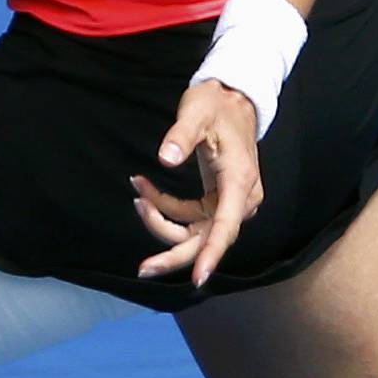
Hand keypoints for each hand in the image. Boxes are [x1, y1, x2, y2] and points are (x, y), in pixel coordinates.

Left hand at [129, 80, 263, 290]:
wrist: (233, 100)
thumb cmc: (215, 105)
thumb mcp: (196, 112)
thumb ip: (181, 135)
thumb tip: (165, 159)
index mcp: (239, 180)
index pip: (226, 226)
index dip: (212, 254)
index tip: (199, 278)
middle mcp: (240, 198)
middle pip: (207, 239)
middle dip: (174, 254)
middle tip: (142, 269)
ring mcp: (230, 202)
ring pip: (195, 232)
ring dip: (162, 221)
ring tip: (138, 193)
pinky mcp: (218, 201)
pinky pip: (190, 217)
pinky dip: (165, 208)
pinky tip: (145, 189)